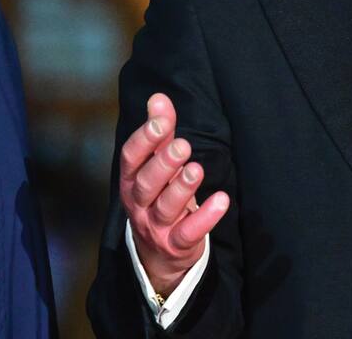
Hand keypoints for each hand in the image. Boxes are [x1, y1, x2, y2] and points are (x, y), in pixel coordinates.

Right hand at [119, 92, 229, 296]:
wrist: (159, 252)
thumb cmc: (158, 197)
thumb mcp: (156, 164)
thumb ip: (160, 133)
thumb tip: (158, 98)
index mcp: (131, 181)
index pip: (131, 158)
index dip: (144, 139)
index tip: (161, 121)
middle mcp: (139, 204)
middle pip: (146, 184)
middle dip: (163, 164)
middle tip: (182, 146)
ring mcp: (156, 226)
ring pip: (166, 208)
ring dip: (181, 188)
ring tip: (196, 169)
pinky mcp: (177, 244)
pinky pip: (190, 232)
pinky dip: (206, 217)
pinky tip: (221, 200)